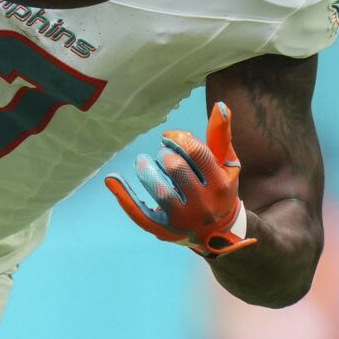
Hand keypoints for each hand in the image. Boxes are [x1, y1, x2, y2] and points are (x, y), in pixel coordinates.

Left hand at [104, 101, 257, 257]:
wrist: (219, 232)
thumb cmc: (220, 189)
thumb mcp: (227, 165)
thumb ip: (221, 137)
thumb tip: (221, 106)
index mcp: (219, 185)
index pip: (196, 152)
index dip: (178, 138)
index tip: (170, 138)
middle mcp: (203, 204)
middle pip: (176, 169)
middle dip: (165, 155)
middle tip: (162, 154)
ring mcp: (182, 219)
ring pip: (159, 190)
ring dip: (146, 170)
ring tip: (143, 162)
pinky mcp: (162, 229)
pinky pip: (139, 213)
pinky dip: (123, 196)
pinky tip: (111, 179)